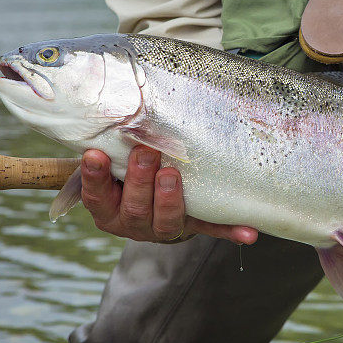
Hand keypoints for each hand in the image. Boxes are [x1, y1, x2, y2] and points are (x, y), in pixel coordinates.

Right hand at [80, 145, 257, 244]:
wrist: (147, 204)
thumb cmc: (124, 172)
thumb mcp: (111, 160)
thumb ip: (109, 144)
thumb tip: (115, 108)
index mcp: (108, 208)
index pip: (96, 196)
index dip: (94, 177)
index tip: (95, 154)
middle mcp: (131, 222)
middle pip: (133, 209)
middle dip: (139, 180)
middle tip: (146, 152)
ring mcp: (162, 228)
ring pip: (166, 222)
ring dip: (169, 199)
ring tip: (172, 176)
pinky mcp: (192, 226)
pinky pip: (210, 229)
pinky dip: (229, 231)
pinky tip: (248, 233)